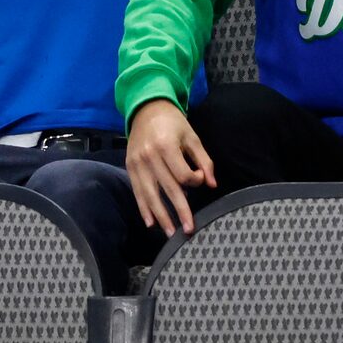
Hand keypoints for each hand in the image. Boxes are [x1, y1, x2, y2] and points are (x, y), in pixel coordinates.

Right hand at [125, 98, 216, 236]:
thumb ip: (204, 161)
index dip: (194, 180)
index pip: (183, 174)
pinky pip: (138, 192)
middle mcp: (150, 156)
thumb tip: (212, 185)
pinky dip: (144, 209)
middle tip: (189, 229)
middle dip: (179, 211)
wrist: (146, 109)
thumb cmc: (174, 124)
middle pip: (168, 188)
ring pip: (150, 195)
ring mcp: (137, 163)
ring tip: (170, 233)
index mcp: (166, 146)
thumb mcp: (193, 137)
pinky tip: (151, 223)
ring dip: (161, 216)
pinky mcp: (130, 167)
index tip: (200, 179)